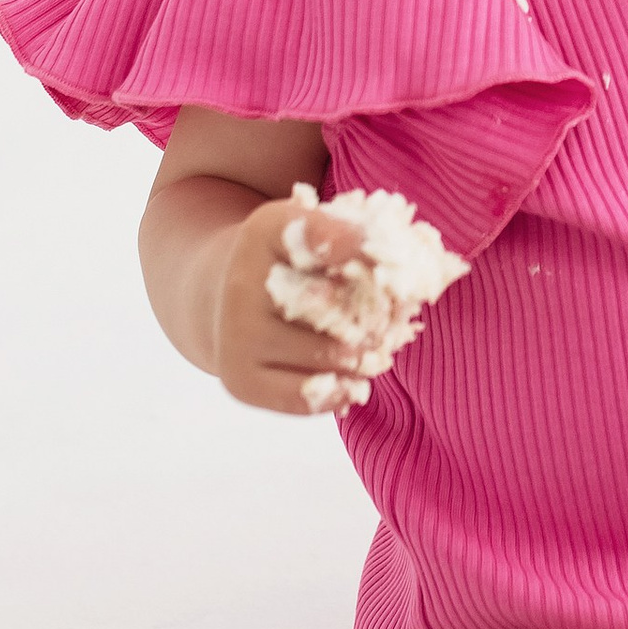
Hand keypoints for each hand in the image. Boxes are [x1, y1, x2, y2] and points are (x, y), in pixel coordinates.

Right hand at [209, 191, 378, 415]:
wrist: (225, 300)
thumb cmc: (289, 262)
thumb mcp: (313, 230)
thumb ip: (354, 234)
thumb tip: (402, 261)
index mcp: (265, 231)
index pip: (315, 236)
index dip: (354, 246)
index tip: (376, 253)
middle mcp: (242, 284)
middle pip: (335, 306)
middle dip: (376, 314)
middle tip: (393, 317)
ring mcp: (238, 337)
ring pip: (331, 355)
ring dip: (368, 354)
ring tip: (376, 346)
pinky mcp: (240, 381)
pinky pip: (307, 398)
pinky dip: (342, 390)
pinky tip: (354, 378)